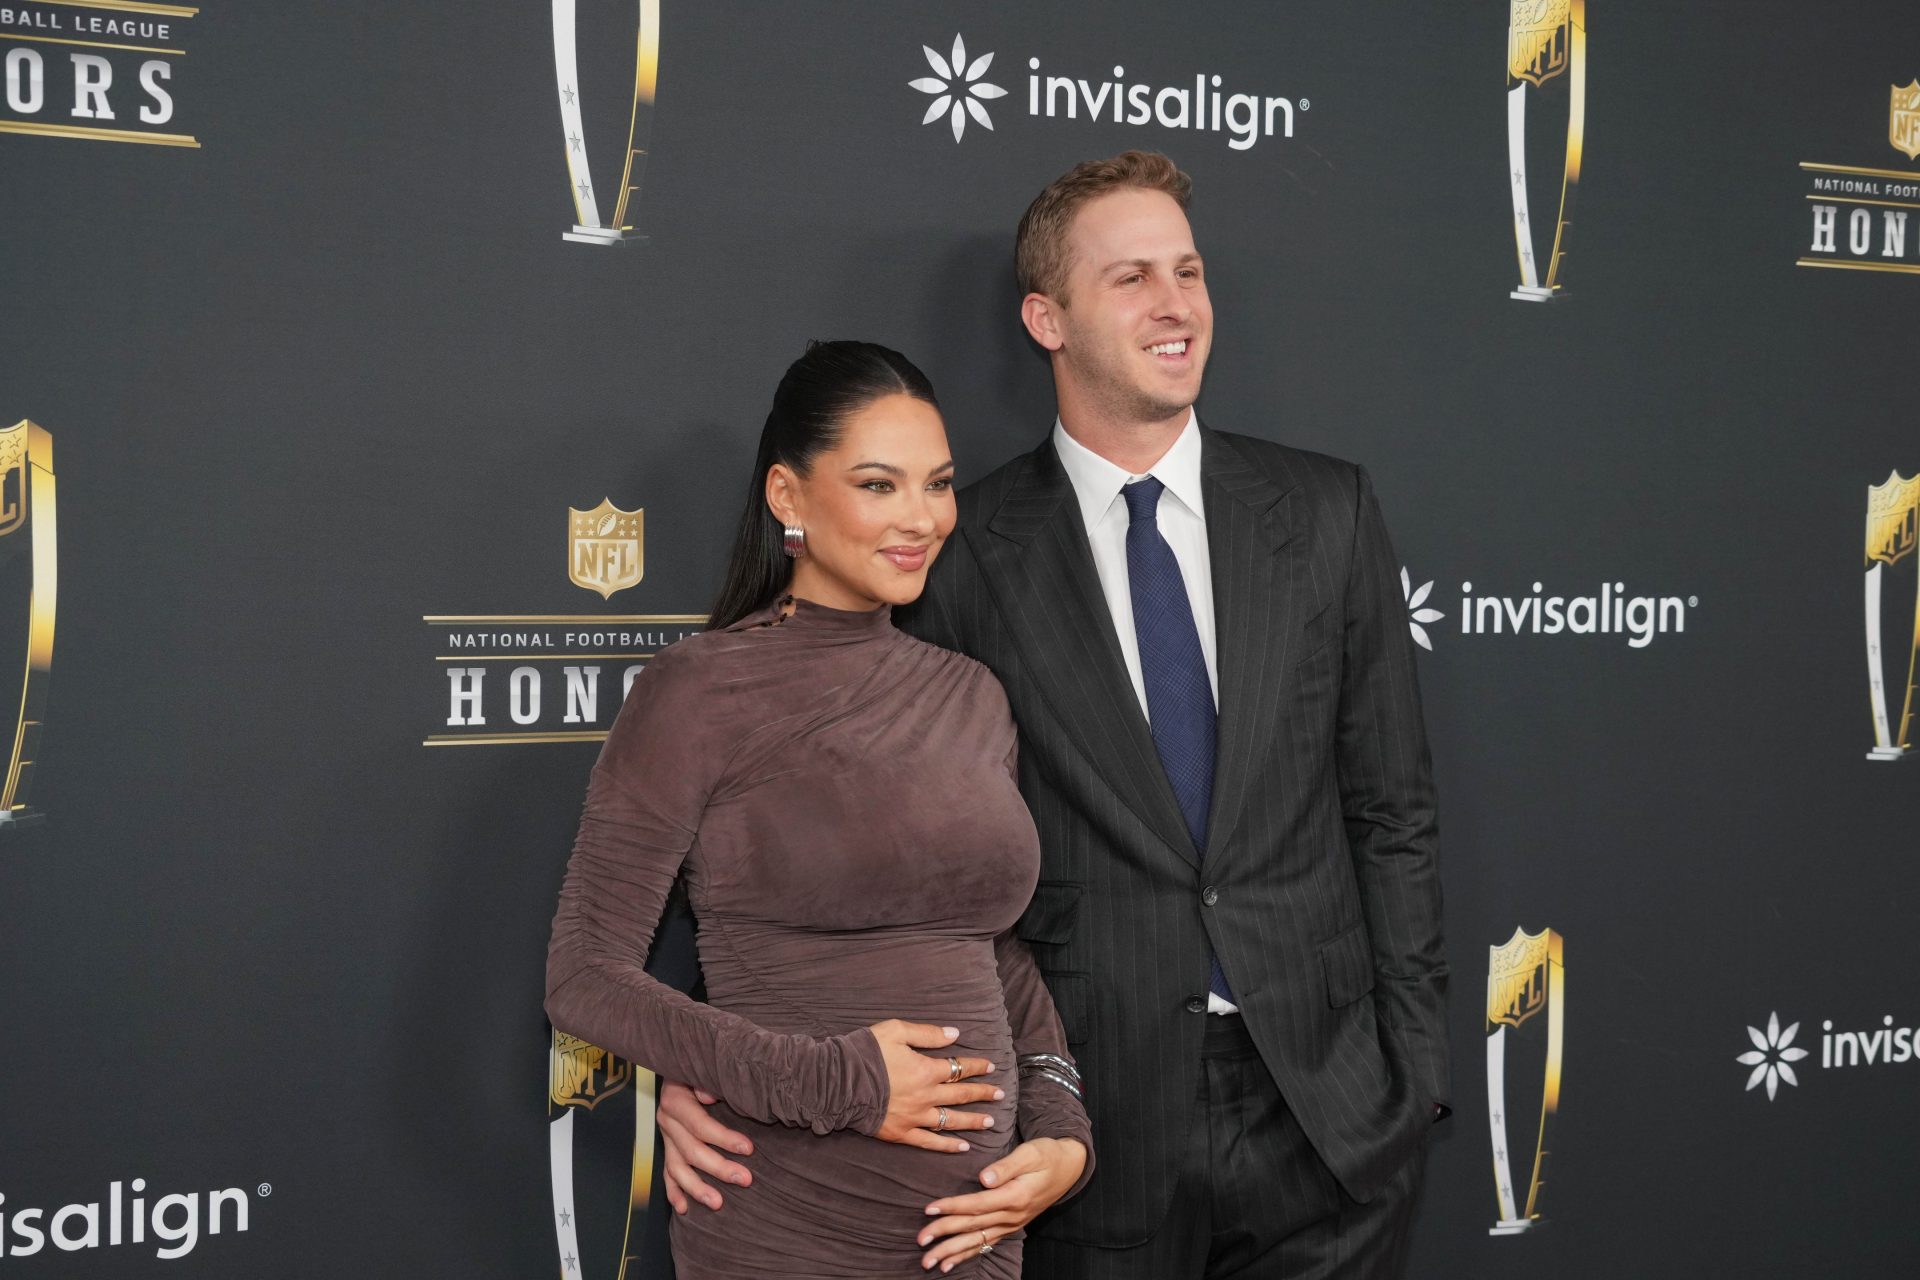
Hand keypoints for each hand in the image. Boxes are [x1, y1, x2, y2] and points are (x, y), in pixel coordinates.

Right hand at [657, 1079, 753, 1213]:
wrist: (682, 1069)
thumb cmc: (700, 1070)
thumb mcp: (703, 1069)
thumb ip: (707, 1081)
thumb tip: (710, 1095)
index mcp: (675, 1100)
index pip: (700, 1125)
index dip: (724, 1138)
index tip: (749, 1149)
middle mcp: (667, 1121)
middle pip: (691, 1151)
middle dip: (719, 1168)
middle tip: (745, 1179)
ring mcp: (666, 1138)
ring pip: (677, 1169)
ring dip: (697, 1188)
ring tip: (717, 1203)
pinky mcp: (668, 1149)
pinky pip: (668, 1174)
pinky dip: (674, 1192)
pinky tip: (683, 1209)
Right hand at [870, 1020, 1002, 1151]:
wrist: (837, 1082)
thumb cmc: (866, 1052)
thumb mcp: (897, 1031)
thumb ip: (928, 1034)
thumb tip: (955, 1034)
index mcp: (926, 1070)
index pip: (959, 1069)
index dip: (977, 1067)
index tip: (991, 1068)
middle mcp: (925, 1096)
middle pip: (960, 1096)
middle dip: (982, 1094)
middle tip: (1000, 1095)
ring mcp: (914, 1117)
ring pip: (950, 1121)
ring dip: (972, 1121)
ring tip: (990, 1123)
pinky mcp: (901, 1133)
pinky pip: (930, 1142)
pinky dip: (947, 1145)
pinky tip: (963, 1147)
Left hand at [917, 1136, 1086, 1271]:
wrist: (1069, 1168)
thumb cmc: (1047, 1155)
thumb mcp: (1030, 1154)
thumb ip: (1006, 1167)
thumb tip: (983, 1179)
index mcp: (1015, 1196)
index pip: (977, 1205)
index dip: (952, 1207)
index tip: (929, 1210)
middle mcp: (1012, 1216)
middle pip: (972, 1227)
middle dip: (944, 1234)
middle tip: (920, 1240)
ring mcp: (1012, 1224)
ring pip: (977, 1241)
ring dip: (952, 1252)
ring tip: (930, 1262)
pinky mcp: (1011, 1227)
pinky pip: (986, 1244)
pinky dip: (967, 1255)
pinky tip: (950, 1264)